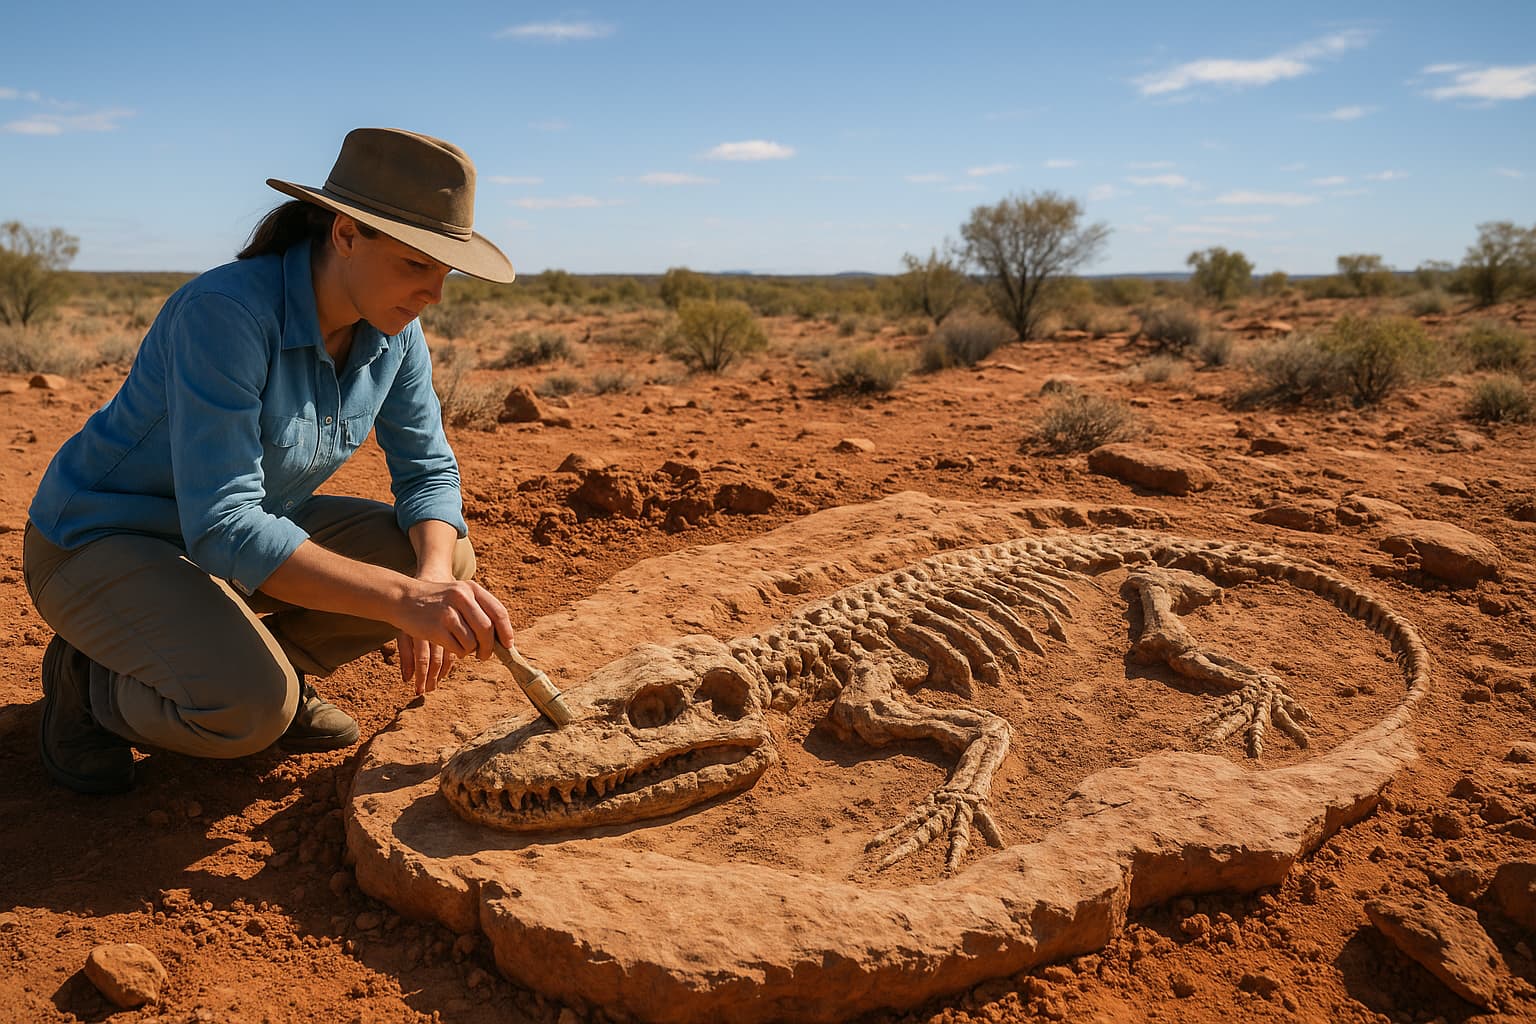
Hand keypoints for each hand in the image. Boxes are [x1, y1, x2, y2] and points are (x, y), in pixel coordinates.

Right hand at [394, 577, 514, 695]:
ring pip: (472, 642)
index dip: (506, 631)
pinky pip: (457, 648)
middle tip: (485, 656)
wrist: (403, 597)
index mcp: (471, 588)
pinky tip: (452, 646)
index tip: (507, 645)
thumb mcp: (459, 594)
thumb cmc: (436, 600)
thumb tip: (501, 638)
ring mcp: (447, 613)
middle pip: (487, 630)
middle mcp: (461, 598)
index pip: (498, 612)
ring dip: (470, 651)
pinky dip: (458, 652)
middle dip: (489, 647)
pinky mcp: (435, 628)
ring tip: (463, 648)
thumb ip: (478, 609)